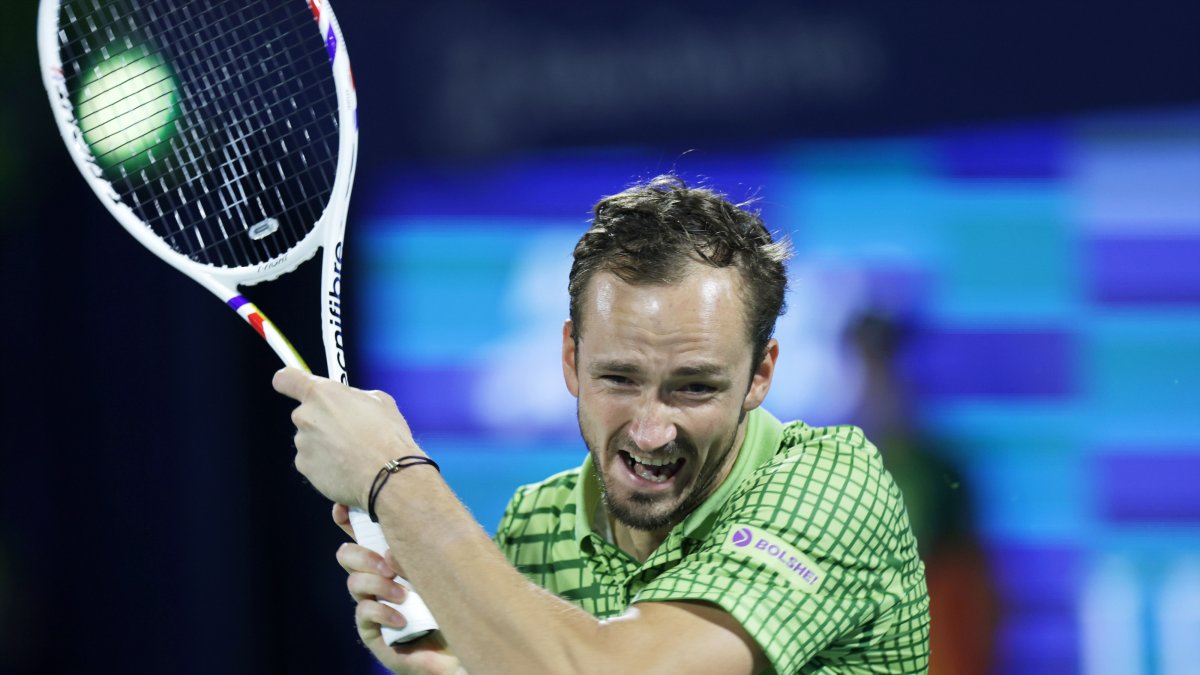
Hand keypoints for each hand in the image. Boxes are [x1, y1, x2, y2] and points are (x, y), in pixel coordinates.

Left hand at [273, 367, 422, 508]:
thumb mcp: (380, 401)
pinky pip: (312, 462)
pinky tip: (347, 467)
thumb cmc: (387, 438)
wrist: (388, 475)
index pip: (286, 379)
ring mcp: (303, 443)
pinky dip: (326, 465)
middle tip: (349, 430)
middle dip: (324, 421)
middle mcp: (306, 416)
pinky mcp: (304, 467)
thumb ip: (355, 396)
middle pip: (306, 414)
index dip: (289, 381)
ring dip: (326, 444)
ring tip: (353, 453)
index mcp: (322, 394)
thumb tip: (352, 401)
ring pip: (310, 439)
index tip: (293, 385)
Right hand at [335, 504, 463, 674]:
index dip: (347, 518)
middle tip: (388, 565)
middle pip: (348, 555)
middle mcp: (378, 577)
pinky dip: (382, 612)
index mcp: (392, 558)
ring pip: (354, 582)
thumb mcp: (440, 569)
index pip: (362, 532)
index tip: (341, 509)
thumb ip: (420, 551)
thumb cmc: (454, 603)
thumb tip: (393, 549)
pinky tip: (401, 618)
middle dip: (363, 555)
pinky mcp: (372, 631)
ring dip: (378, 585)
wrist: (462, 645)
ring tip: (403, 594)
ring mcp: (373, 603)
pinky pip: (364, 612)